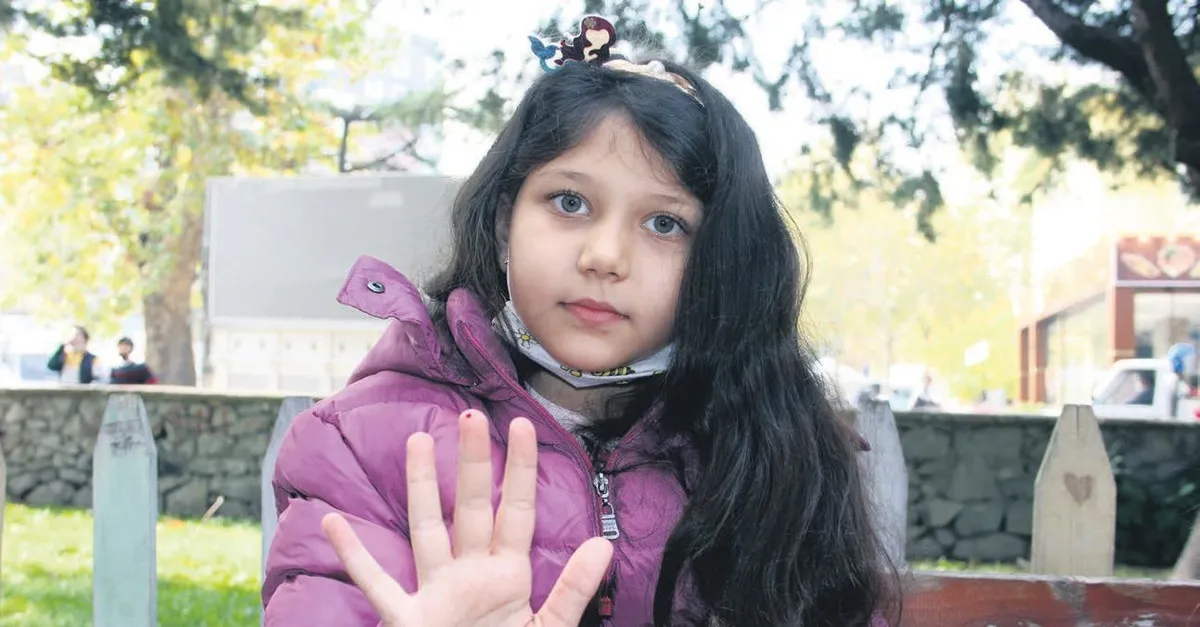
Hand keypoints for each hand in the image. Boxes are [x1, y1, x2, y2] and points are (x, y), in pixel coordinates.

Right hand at [322, 410, 613, 626]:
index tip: (525, 426)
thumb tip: (603, 544)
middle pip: (473, 508)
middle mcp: (470, 576)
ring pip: (426, 530)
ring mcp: (435, 596)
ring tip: (418, 441)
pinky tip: (333, 524)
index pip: (518, 512)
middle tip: (471, 416)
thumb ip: (573, 591)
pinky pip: (376, 585)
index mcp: (509, 577)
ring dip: (422, 488)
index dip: (522, 470)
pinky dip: (354, 556)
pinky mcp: (408, 621)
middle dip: (473, 463)